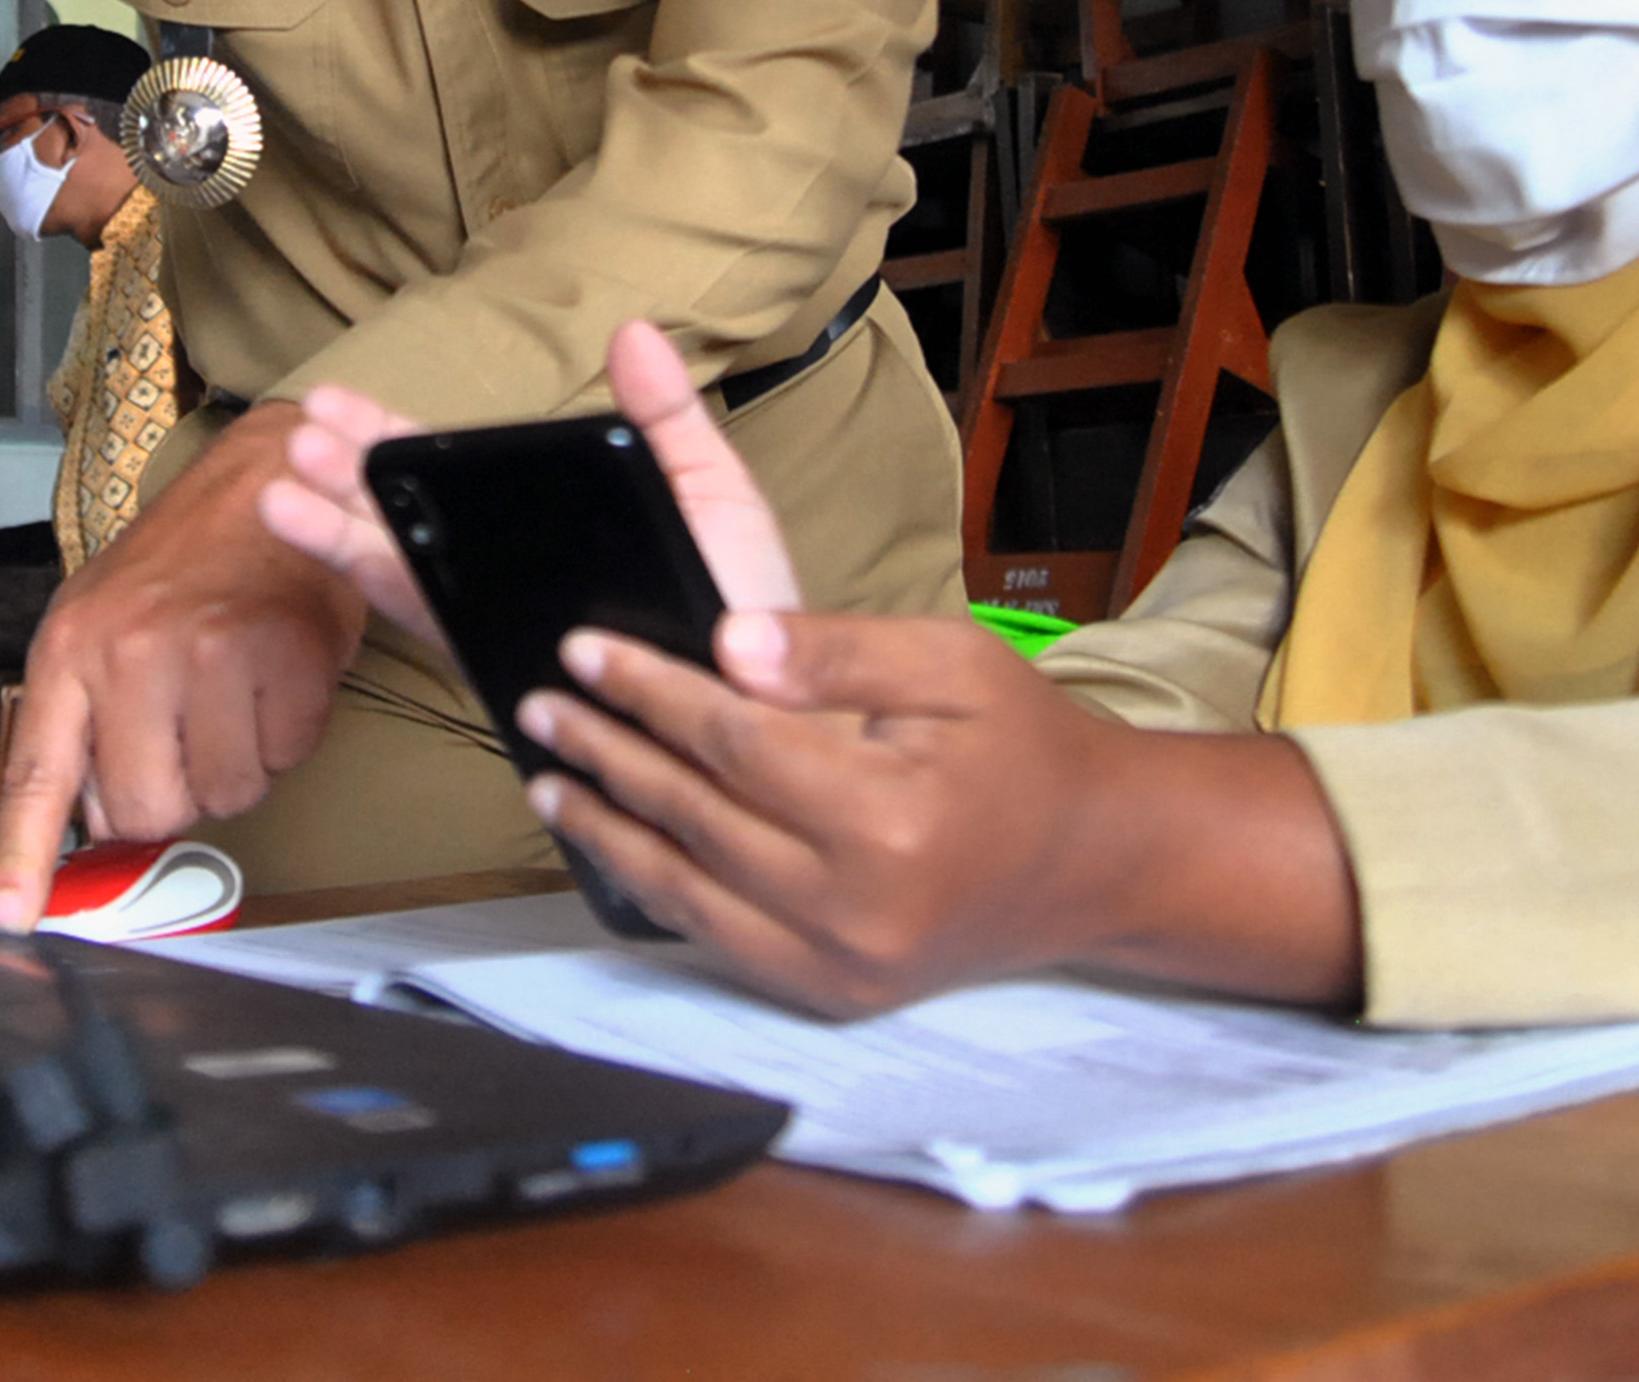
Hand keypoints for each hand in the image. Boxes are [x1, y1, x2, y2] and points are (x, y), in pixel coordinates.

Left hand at [0, 402, 363, 932]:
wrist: (267, 482)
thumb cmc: (183, 567)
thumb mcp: (102, 625)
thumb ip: (84, 722)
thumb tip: (88, 827)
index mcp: (69, 650)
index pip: (37, 774)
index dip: (22, 857)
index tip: (9, 919)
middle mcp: (129, 652)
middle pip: (146, 811)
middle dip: (176, 793)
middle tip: (192, 729)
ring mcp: (209, 650)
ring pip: (226, 795)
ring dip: (240, 764)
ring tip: (237, 692)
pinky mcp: (284, 651)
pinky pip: (286, 757)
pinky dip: (289, 733)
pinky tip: (277, 676)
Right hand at [260, 319, 808, 645]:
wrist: (767, 694)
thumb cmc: (743, 599)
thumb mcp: (711, 489)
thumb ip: (666, 416)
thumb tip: (634, 331)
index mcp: (545, 523)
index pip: (451, 472)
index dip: (391, 437)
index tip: (334, 401)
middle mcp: (509, 570)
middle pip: (406, 514)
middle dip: (345, 474)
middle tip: (295, 432)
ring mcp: (501, 617)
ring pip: (400, 565)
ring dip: (337, 528)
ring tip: (283, 489)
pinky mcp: (506, 662)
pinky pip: (433, 624)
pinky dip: (381, 591)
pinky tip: (342, 557)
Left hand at [527, 612, 1362, 1017]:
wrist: (1097, 860)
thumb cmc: (1026, 747)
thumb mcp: (951, 662)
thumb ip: (834, 651)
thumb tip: (723, 644)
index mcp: (889, 817)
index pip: (730, 739)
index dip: (648, 689)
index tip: (583, 649)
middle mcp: (857, 907)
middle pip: (694, 814)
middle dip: (605, 753)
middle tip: (541, 707)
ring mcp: (842, 966)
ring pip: (687, 887)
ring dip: (608, 828)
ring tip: (547, 780)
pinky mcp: (834, 995)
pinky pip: (717, 937)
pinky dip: (655, 887)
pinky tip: (615, 844)